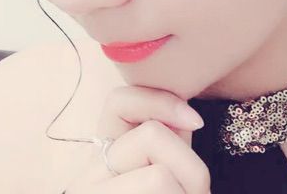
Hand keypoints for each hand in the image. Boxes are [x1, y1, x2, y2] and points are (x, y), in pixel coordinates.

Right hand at [62, 84, 210, 193]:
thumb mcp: (161, 175)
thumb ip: (167, 145)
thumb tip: (187, 118)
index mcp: (103, 155)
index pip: (119, 102)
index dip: (161, 101)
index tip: (197, 122)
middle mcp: (89, 175)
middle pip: (153, 137)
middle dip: (191, 166)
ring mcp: (93, 193)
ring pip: (160, 177)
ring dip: (188, 193)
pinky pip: (163, 191)